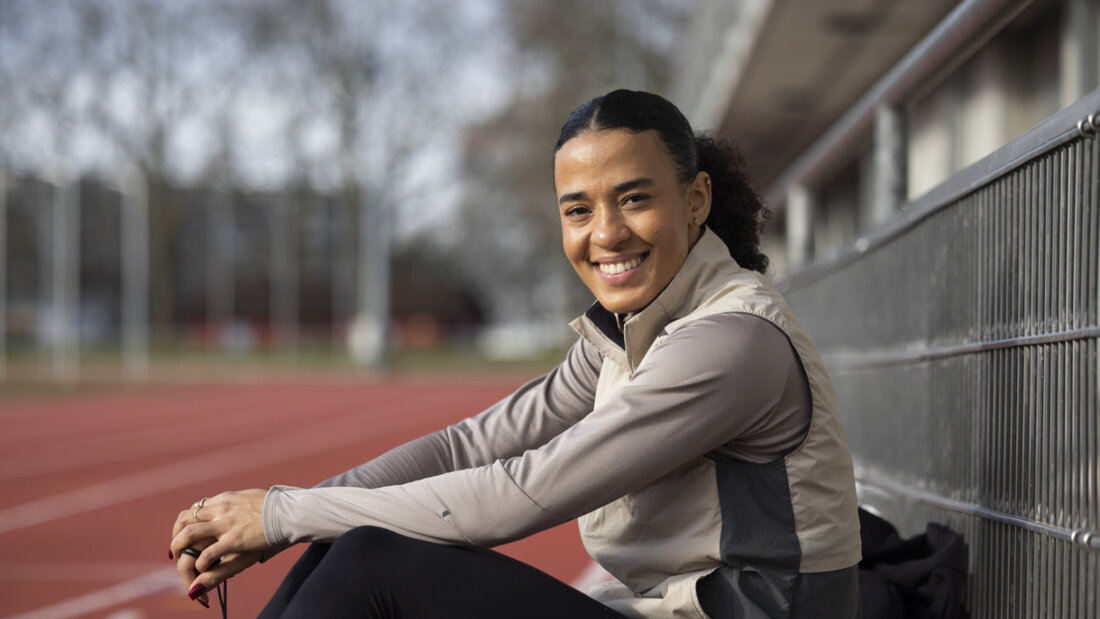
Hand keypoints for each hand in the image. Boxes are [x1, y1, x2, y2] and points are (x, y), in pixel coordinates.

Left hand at [171, 489, 269, 603]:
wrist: (289, 512)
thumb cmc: (276, 506)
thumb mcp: (251, 498)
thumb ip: (237, 503)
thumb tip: (233, 505)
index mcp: (225, 499)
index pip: (195, 508)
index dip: (184, 523)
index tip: (183, 535)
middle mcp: (220, 509)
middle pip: (185, 519)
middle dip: (175, 536)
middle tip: (175, 551)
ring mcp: (226, 524)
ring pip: (188, 534)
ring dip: (179, 548)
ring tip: (180, 560)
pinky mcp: (234, 540)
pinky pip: (207, 554)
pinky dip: (200, 563)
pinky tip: (202, 568)